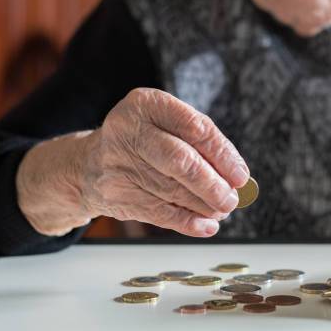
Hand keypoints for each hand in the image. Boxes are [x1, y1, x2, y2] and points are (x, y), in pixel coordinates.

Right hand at [17, 88, 248, 236]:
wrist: (89, 164)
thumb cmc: (144, 141)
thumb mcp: (165, 125)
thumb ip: (199, 144)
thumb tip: (236, 177)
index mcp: (146, 104)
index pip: (194, 127)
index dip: (222, 154)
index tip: (241, 175)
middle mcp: (128, 130)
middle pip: (180, 161)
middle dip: (212, 184)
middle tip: (232, 199)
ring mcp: (118, 164)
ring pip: (172, 190)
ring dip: (204, 205)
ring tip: (222, 210)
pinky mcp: (116, 194)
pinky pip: (159, 212)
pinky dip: (187, 222)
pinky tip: (206, 226)